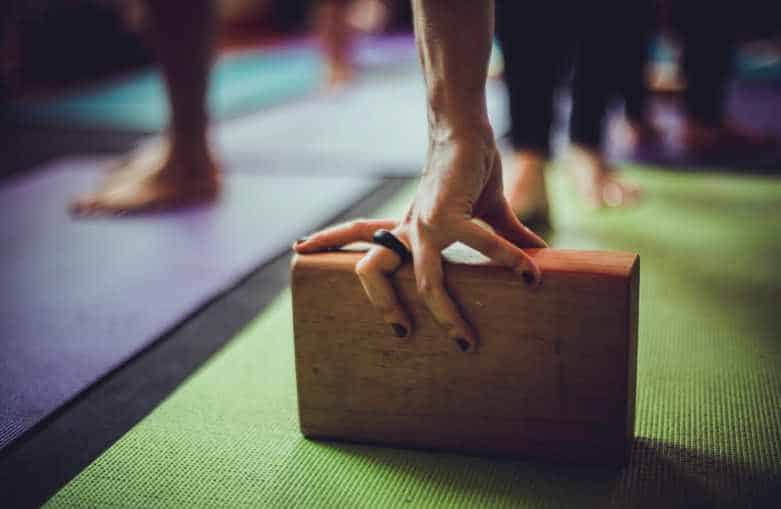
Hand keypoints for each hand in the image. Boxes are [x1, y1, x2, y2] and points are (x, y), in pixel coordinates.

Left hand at [294, 133, 546, 351]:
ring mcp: (426, 224)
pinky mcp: (451, 214)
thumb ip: (505, 239)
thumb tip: (541, 256)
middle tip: (402, 334)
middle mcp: (409, 229)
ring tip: (467, 340)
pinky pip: (480, 244)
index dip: (329, 239)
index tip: (300, 246)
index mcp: (407, 227)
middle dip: (383, 306)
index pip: (358, 235)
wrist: (468, 130)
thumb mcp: (487, 214)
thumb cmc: (471, 171)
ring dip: (445, 313)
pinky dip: (506, 260)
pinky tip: (529, 275)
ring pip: (425, 280)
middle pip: (372, 272)